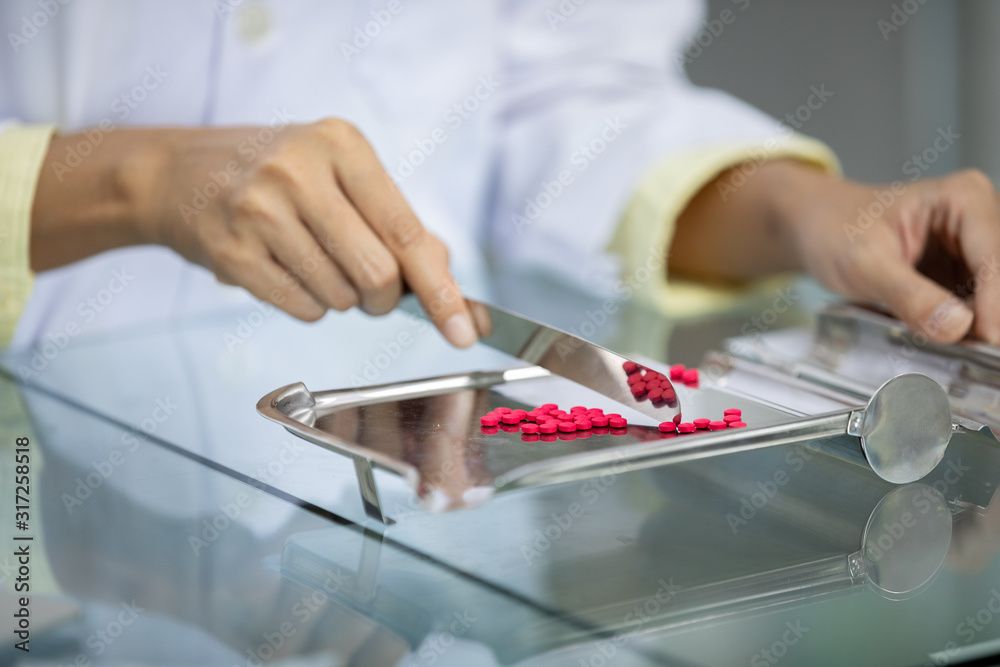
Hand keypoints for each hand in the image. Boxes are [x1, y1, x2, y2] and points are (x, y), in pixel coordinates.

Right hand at [32, 120, 479, 347]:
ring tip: (309, 260)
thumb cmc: (275, 175)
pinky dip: (307, 304)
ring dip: (340, 297)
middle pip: (378, 274)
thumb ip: (395, 221)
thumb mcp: (339, 175)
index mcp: (342, 145)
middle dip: (383, 298)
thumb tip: (445, 270)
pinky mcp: (231, 251)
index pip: (407, 231)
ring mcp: (260, 210)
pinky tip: (283, 269)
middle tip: (371, 289)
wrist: (176, 173)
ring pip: (340, 297)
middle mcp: (300, 171)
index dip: (442, 289)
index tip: (467, 331)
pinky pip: (302, 309)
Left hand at [672, 161, 999, 344]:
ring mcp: (973, 248)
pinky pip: (978, 306)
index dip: (994, 302)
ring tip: (965, 351)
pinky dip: (969, 327)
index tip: (987, 338)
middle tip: (979, 353)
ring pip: (993, 295)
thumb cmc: (834, 228)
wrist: (815, 229)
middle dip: (990, 316)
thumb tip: (956, 326)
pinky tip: (954, 342)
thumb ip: (909, 295)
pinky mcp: (963, 274)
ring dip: (982, 325)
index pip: (993, 256)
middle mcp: (977, 218)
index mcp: (962, 198)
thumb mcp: (864, 263)